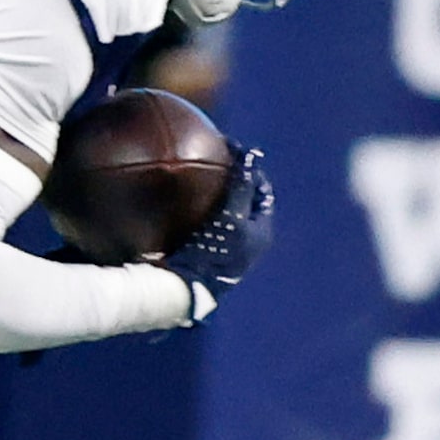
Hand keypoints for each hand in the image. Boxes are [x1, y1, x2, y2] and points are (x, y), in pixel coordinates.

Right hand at [160, 147, 273, 321]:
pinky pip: (203, 222)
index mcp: (261, 232)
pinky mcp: (204, 254)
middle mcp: (247, 241)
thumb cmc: (213, 253)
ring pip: (222, 212)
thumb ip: (241, 186)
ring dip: (211, 194)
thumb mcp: (231, 216)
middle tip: (212, 159)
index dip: (250, 169)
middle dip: (229, 179)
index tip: (232, 150)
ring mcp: (226, 249)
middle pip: (242, 200)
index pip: (262, 191)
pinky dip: (196, 208)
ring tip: (194, 175)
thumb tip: (250, 155)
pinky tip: (177, 199)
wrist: (184, 288)